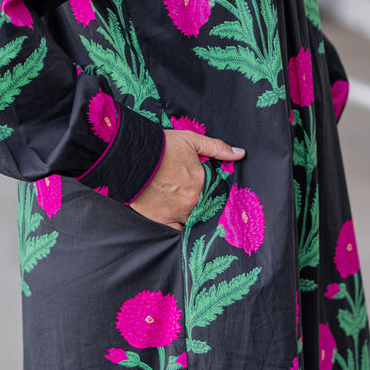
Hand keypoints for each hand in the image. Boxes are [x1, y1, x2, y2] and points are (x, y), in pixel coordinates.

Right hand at [128, 130, 244, 229]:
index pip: (216, 191)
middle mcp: (191, 200)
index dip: (213, 189)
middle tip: (194, 194)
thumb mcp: (191, 140)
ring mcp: (177, 212)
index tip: (209, 187)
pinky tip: (178, 216)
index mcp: (201, 181)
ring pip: (193, 218)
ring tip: (185, 204)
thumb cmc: (160, 147)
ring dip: (192, 213)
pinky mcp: (162, 219)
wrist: (128, 157)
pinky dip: (180, 224)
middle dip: (203, 201)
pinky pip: (178, 229)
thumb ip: (217, 148)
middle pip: (205, 205)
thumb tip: (241, 154)